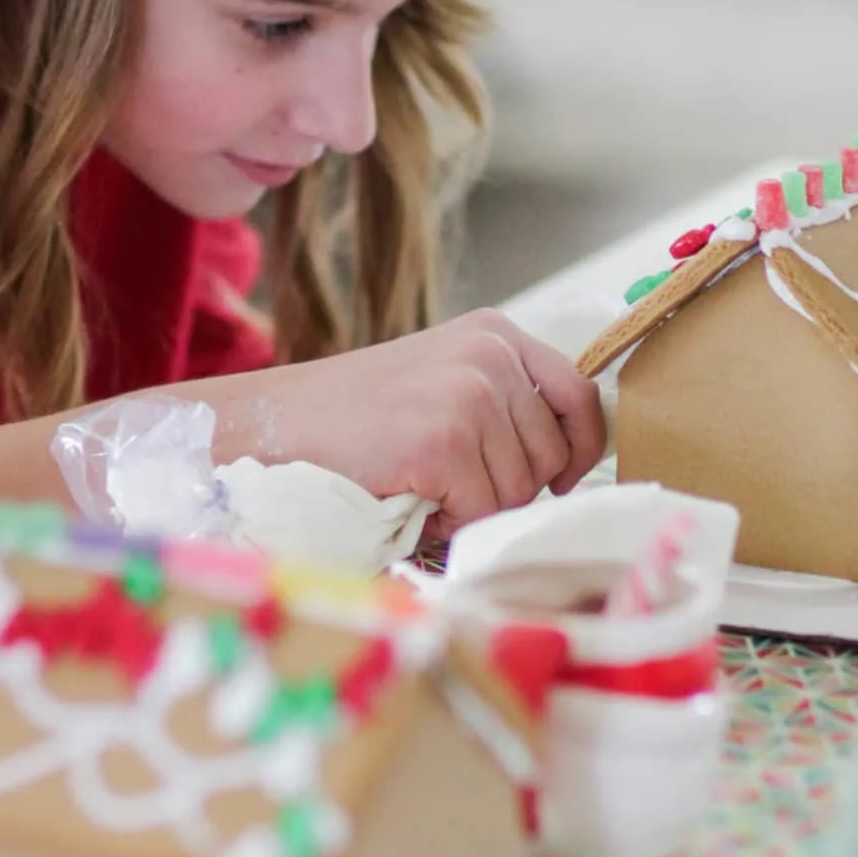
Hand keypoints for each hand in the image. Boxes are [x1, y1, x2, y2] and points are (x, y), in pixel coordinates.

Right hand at [251, 311, 606, 528]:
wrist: (277, 424)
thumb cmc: (356, 416)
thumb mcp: (441, 377)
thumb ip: (502, 400)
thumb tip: (567, 463)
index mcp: (495, 334)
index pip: (580, 397)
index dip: (580, 450)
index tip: (561, 479)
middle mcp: (490, 357)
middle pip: (551, 458)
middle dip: (511, 488)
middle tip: (453, 483)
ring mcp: (469, 397)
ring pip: (518, 493)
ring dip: (474, 508)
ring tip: (424, 486)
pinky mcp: (444, 443)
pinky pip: (479, 512)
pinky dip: (446, 522)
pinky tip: (410, 498)